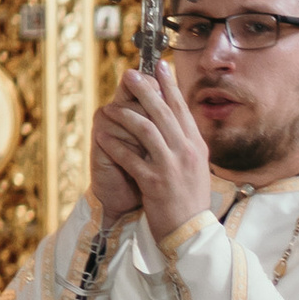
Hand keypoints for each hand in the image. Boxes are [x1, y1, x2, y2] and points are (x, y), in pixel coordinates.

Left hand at [93, 64, 215, 244]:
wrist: (190, 233)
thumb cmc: (190, 201)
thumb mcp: (196, 168)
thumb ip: (187, 144)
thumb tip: (178, 121)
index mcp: (196, 146)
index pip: (182, 109)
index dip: (169, 85)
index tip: (159, 66)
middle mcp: (186, 152)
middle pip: (163, 112)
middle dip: (144, 90)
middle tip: (129, 74)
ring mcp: (171, 166)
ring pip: (146, 129)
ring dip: (125, 115)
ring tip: (109, 107)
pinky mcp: (154, 182)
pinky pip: (130, 157)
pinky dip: (115, 145)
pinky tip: (102, 137)